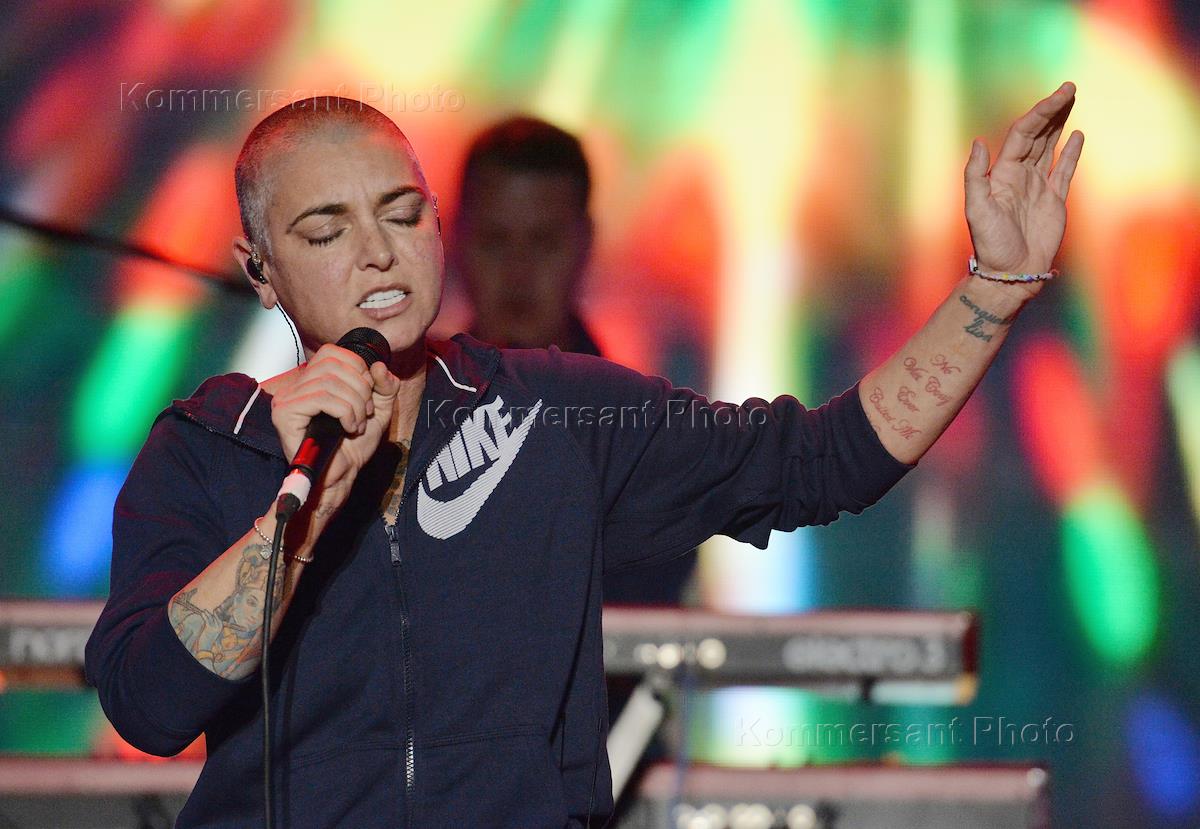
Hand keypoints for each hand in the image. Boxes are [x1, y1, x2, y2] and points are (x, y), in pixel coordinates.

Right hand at [269, 344, 400, 534]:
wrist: (340, 477)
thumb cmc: (353, 446)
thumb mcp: (378, 410)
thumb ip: (384, 386)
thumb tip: (379, 366)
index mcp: (312, 380)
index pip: (334, 353)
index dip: (358, 369)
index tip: (367, 395)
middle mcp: (295, 386)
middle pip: (333, 365)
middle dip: (360, 389)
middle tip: (365, 413)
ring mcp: (287, 399)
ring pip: (330, 382)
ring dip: (355, 404)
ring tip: (357, 424)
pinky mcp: (285, 414)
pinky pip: (321, 398)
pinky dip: (344, 412)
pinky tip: (348, 428)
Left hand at [964, 82, 1084, 298]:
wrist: (1010, 273)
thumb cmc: (990, 244)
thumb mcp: (977, 209)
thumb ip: (975, 176)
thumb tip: (979, 142)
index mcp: (1002, 174)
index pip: (1023, 134)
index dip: (1039, 113)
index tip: (1058, 95)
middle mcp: (1019, 175)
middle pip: (1037, 135)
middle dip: (1052, 110)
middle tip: (1069, 87)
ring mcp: (1038, 187)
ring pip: (1050, 147)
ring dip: (1060, 123)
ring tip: (1071, 100)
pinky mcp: (1054, 201)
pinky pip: (1063, 171)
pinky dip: (1070, 153)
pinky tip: (1076, 135)